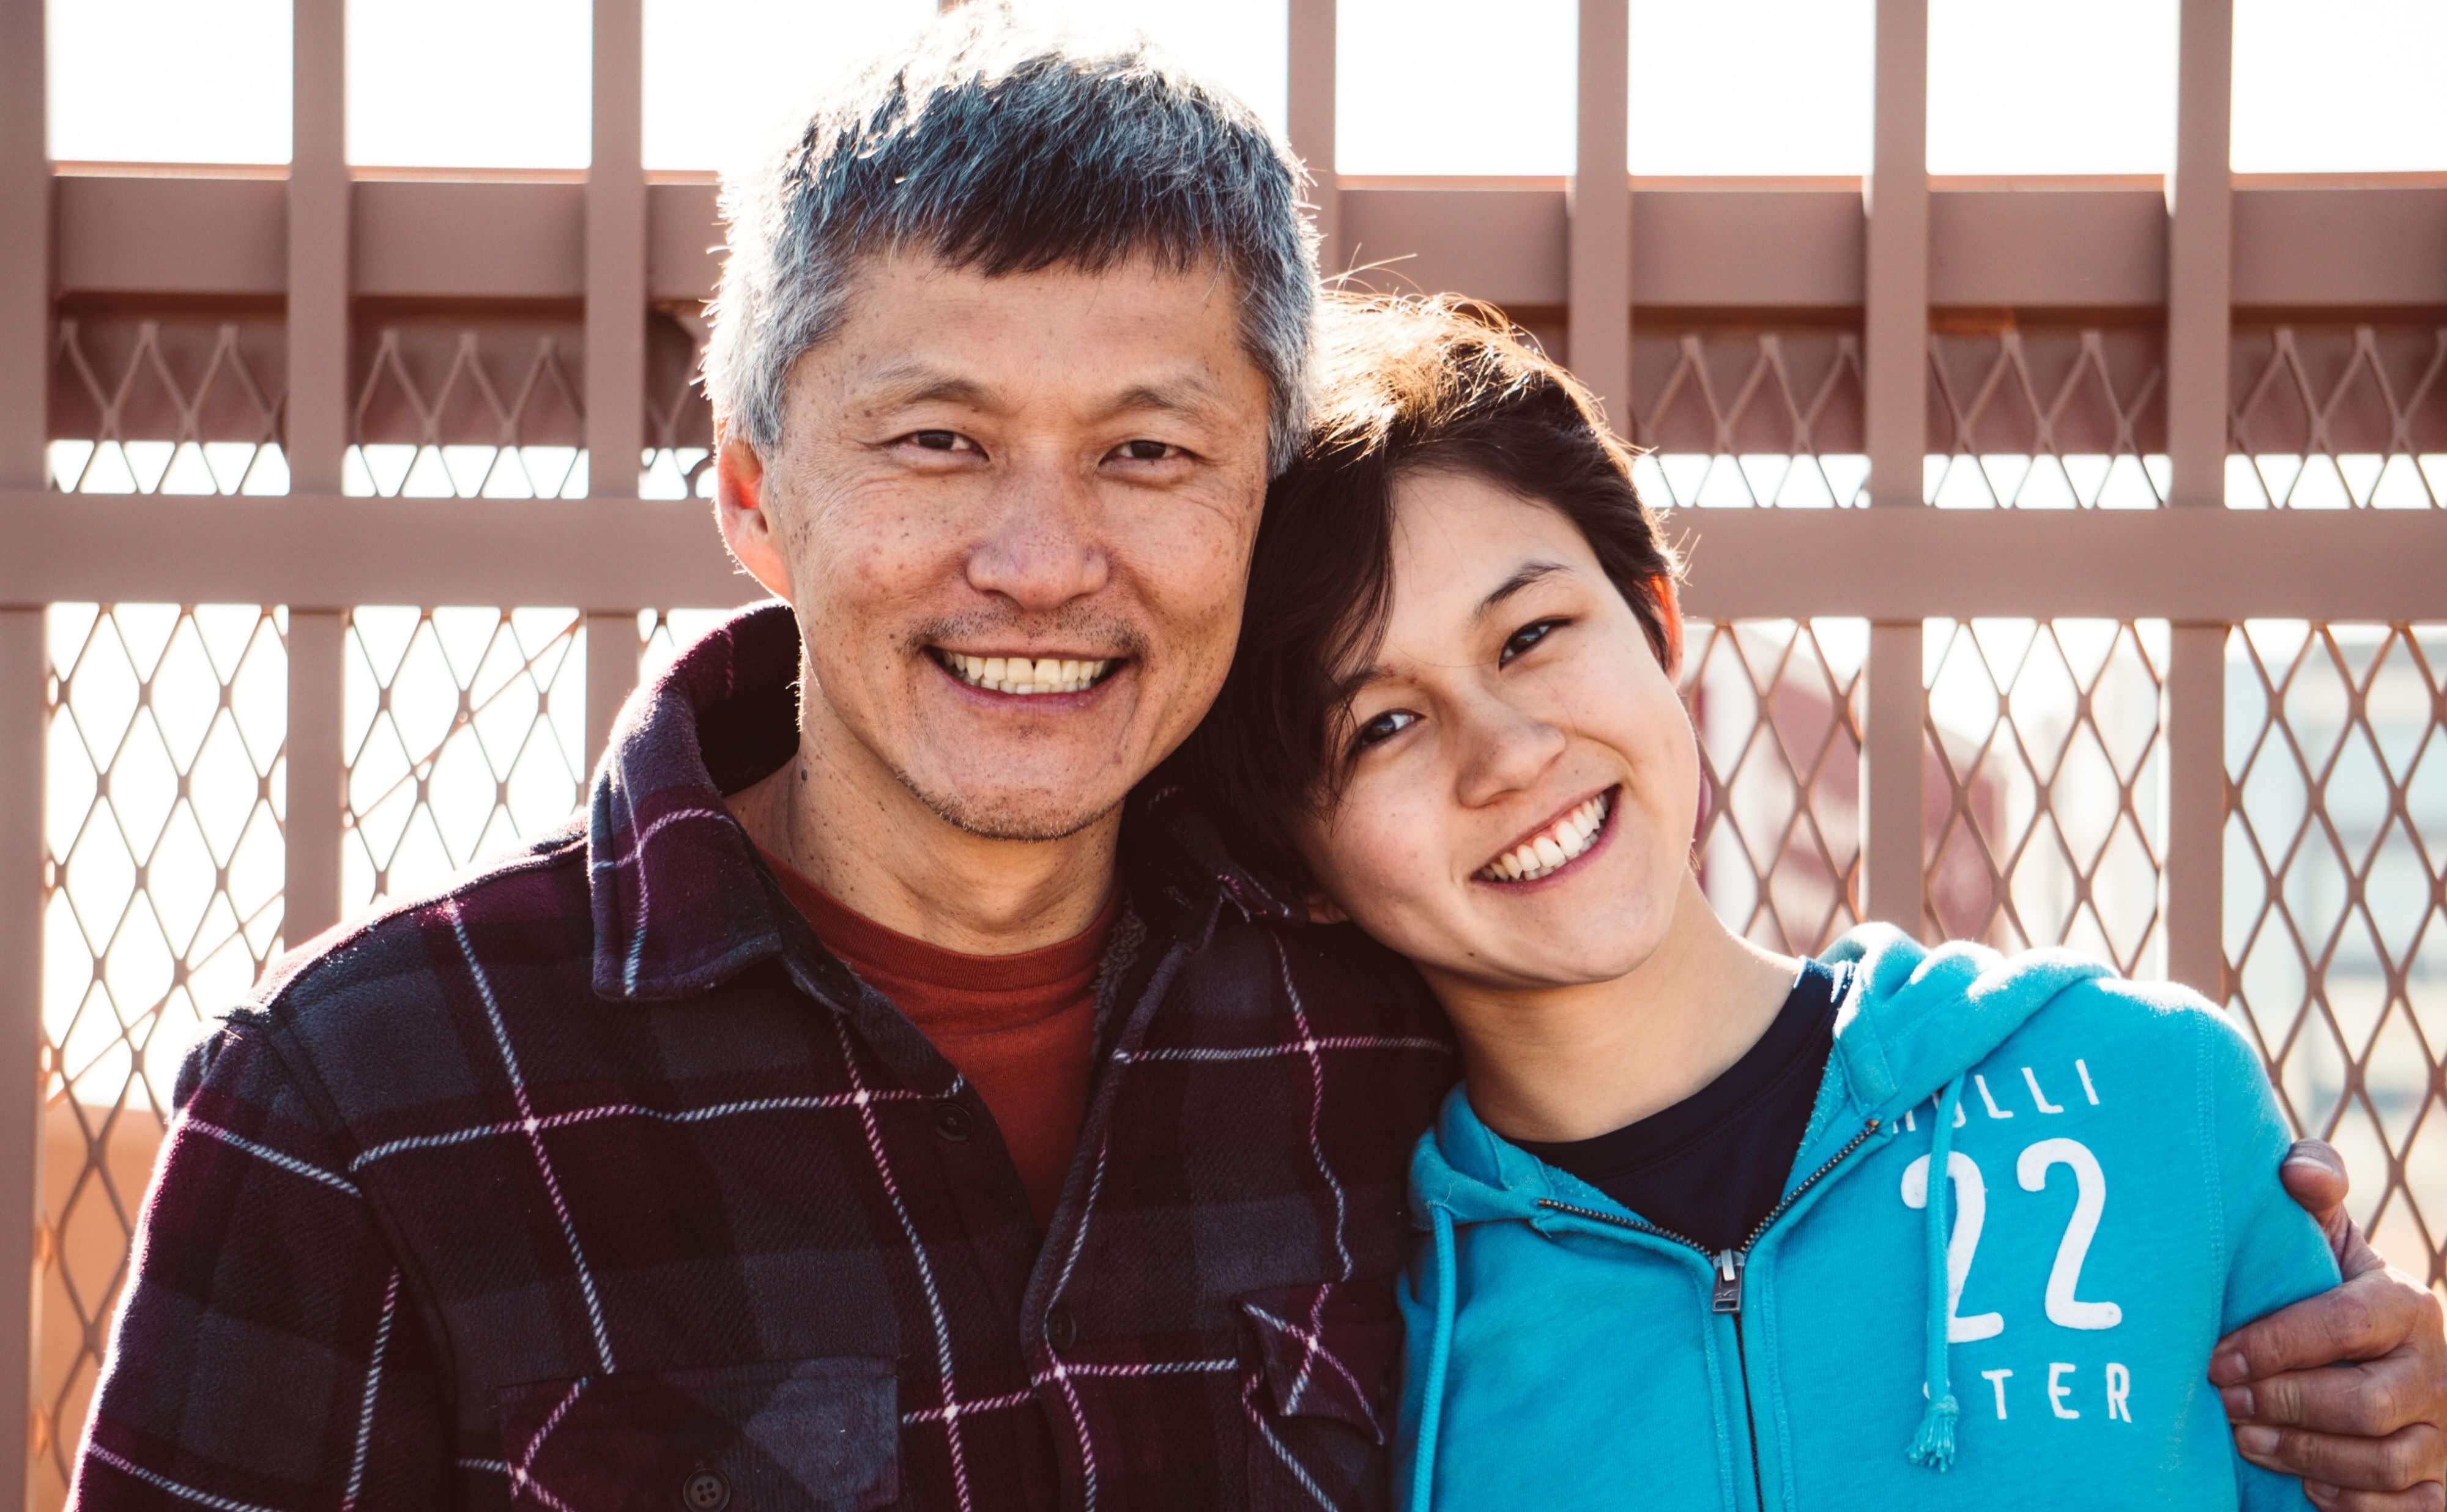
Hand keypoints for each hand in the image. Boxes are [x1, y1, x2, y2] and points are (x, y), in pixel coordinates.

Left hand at [2215, 1139, 2446, 1509]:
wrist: (2373, 1357)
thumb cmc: (2328, 1291)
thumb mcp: (2323, 1237)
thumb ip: (2313, 1187)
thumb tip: (2295, 1172)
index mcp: (2406, 1305)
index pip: (2345, 1326)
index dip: (2277, 1345)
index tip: (2217, 1358)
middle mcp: (2435, 1371)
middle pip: (2364, 1405)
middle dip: (2285, 1406)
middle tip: (2224, 1403)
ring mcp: (2442, 1433)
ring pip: (2381, 1461)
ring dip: (2305, 1455)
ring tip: (2245, 1438)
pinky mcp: (2438, 1484)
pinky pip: (2409, 1509)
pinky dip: (2354, 1504)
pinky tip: (2306, 1484)